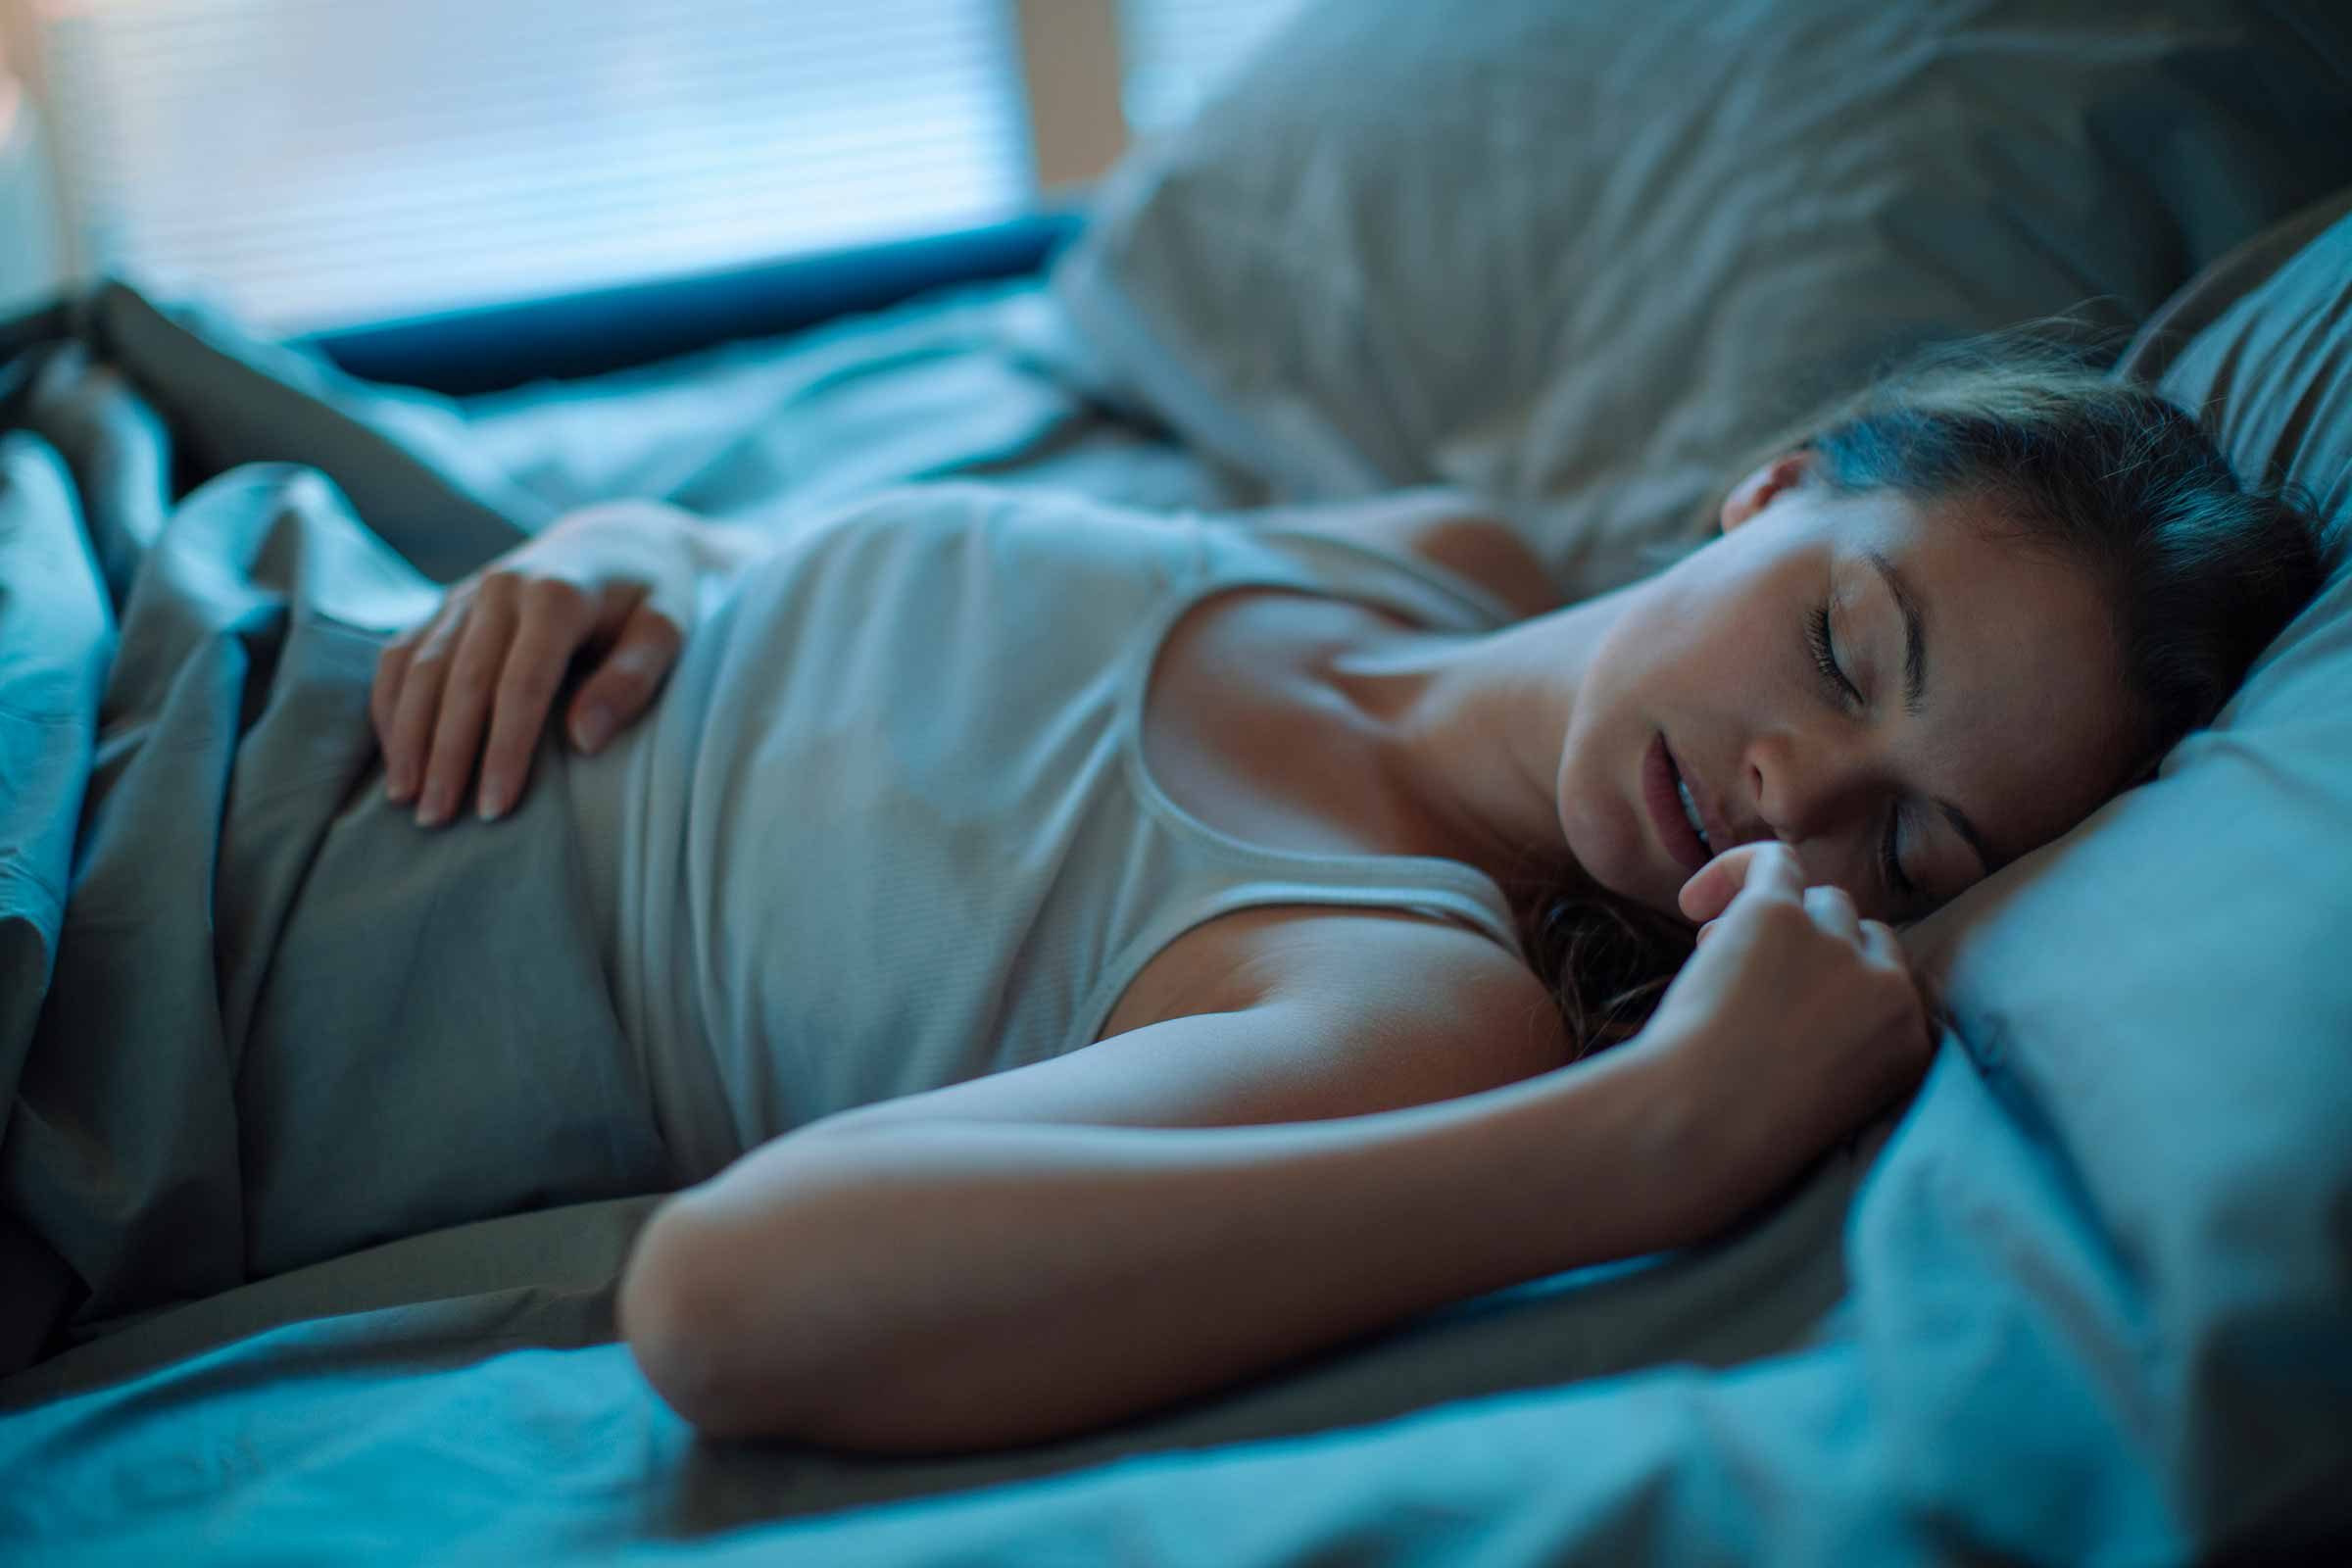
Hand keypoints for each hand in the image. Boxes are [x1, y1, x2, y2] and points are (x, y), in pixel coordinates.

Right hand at [372, 501, 703, 825]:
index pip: (521, 683)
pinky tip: (394, 753)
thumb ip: (634, 678)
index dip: (504, 749)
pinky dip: (390, 703)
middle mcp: (501, 587)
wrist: (619, 539)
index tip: (495, 808)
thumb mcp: (667, 628)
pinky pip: (402, 653)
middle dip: (447, 755)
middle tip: (438, 820)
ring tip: (408, 799)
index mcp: (556, 592)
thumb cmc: (653, 596)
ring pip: (420, 668)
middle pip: (461, 681)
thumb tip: (584, 740)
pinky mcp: (447, 604)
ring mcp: (466, 593)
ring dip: (408, 736)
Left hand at [1626, 842, 1934, 1206]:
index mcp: (1912, 1046)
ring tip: (1718, 962)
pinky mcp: (1782, 917)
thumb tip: (1796, 969)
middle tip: (1745, 985)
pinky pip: (1774, 861)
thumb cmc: (1736, 1129)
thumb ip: (1837, 1034)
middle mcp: (1891, 992)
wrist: (1699, 1130)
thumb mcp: (1822, 1089)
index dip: (1835, 984)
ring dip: (1778, 921)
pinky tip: (1691, 902)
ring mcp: (1840, 948)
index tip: (1786, 1011)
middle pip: (1863, 935)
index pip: (1891, 982)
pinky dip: (1734, 871)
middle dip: (1811, 951)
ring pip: (1824, 901)